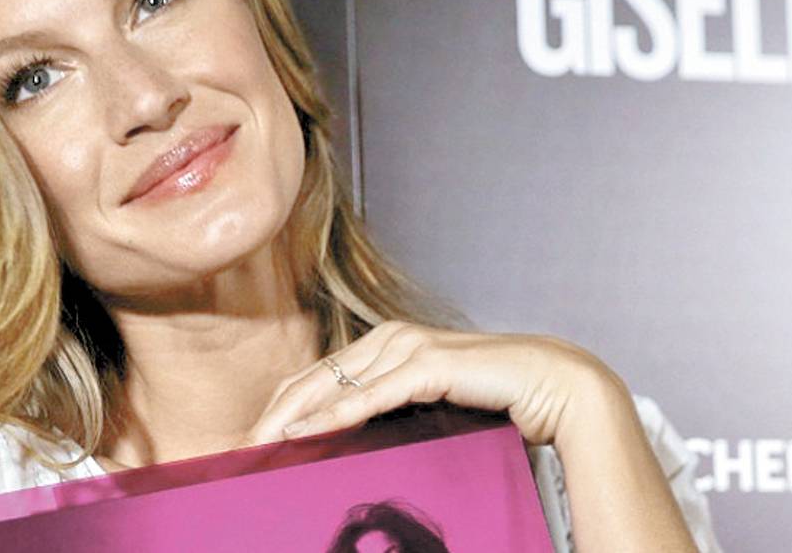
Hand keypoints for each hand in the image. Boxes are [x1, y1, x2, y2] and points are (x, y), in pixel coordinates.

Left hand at [242, 320, 631, 446]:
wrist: (553, 386)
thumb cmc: (493, 398)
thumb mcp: (427, 405)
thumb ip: (389, 412)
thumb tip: (345, 442)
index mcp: (383, 344)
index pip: (314, 379)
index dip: (277, 410)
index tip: (249, 444)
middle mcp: (388, 337)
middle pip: (311, 380)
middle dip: (271, 417)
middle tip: (238, 453)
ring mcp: (407, 346)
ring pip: (332, 385)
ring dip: (291, 418)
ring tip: (260, 448)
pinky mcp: (429, 362)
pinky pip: (372, 394)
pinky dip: (337, 414)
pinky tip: (307, 433)